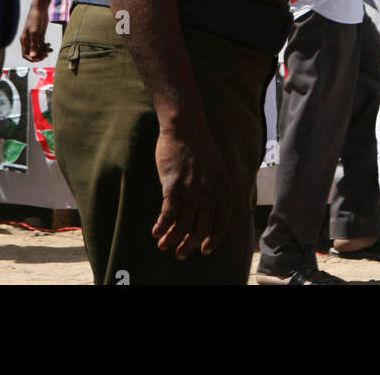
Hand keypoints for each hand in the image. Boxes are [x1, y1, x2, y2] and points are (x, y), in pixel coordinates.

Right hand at [20, 2, 51, 62]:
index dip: (31, 58)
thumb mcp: (35, 32)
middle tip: (46, 55)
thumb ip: (34, 44)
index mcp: (24, 40)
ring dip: (44, 51)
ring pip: (38, 49)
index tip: (39, 59)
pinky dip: (45, 46)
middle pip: (32, 53)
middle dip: (39, 55)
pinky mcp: (40, 35)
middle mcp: (28, 40)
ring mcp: (34, 38)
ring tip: (50, 50)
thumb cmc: (35, 19)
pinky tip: (49, 45)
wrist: (40, 9)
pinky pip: (42, 45)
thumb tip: (33, 56)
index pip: (25, 54)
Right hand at [152, 124, 231, 260]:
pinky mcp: (173, 186)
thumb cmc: (198, 145)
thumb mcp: (216, 167)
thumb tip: (207, 209)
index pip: (222, 222)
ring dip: (173, 240)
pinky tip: (156, 232)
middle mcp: (210, 191)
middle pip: (202, 229)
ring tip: (164, 245)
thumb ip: (215, 187)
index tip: (205, 250)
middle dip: (191, 245)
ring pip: (183, 226)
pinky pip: (168, 215)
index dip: (214, 239)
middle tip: (181, 253)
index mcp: (223, 186)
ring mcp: (192, 189)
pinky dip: (162, 227)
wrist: (185, 126)